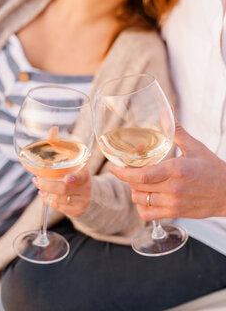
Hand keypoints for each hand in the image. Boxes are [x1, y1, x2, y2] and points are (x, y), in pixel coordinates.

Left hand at [33, 166, 91, 217]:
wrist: (84, 194)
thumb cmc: (74, 179)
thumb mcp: (72, 169)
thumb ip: (61, 166)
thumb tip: (40, 167)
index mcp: (84, 175)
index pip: (80, 176)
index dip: (74, 177)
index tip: (67, 178)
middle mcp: (86, 188)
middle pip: (64, 189)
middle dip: (47, 185)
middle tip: (37, 180)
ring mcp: (83, 201)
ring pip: (59, 199)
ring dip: (47, 194)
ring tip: (41, 188)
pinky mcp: (78, 211)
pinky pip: (59, 207)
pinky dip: (49, 201)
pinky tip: (46, 196)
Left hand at [110, 122, 225, 220]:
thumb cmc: (213, 169)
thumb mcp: (195, 147)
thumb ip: (176, 131)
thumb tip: (166, 112)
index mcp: (176, 170)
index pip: (141, 176)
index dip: (123, 173)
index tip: (113, 167)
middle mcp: (173, 189)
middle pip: (137, 187)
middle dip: (128, 177)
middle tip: (128, 169)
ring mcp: (173, 204)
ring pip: (140, 200)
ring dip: (134, 191)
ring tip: (140, 182)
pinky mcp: (175, 213)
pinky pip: (148, 215)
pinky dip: (141, 207)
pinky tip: (146, 197)